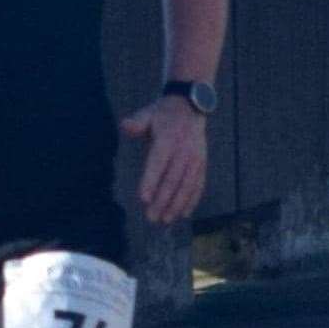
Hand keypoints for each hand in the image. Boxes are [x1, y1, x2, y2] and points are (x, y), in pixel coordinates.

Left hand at [120, 96, 206, 224]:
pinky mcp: (202, 164)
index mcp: (168, 139)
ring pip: (187, 185)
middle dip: (162, 200)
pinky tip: (184, 214)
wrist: (190, 107)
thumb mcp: (147, 113)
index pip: (158, 163)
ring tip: (166, 220)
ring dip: (177, 204)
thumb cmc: (161, 114)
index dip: (151, 181)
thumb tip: (126, 126)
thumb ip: (136, 122)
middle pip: (173, 179)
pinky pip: (198, 184)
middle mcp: (184, 151)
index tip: (143, 199)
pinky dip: (192, 200)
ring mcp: (196, 159)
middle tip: (151, 217)